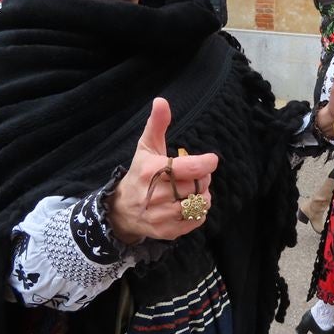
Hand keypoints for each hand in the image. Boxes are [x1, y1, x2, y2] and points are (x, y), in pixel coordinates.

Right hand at [107, 97, 217, 243]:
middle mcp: (156, 195)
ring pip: (199, 204)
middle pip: (197, 186)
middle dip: (202, 179)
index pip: (187, 169)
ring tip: (190, 189)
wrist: (122, 210)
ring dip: (201, 195)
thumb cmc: (139, 173)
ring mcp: (161, 216)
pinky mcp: (167, 232)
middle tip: (195, 175)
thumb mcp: (146, 147)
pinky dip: (198, 211)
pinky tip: (187, 204)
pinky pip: (196, 220)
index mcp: (151, 171)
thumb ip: (157, 124)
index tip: (211, 160)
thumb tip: (161, 100)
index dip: (204, 164)